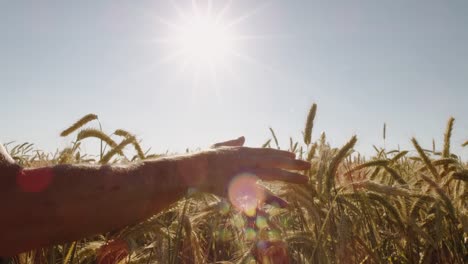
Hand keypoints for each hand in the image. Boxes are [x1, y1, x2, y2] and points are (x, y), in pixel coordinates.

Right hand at [177, 136, 309, 205]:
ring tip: (305, 181)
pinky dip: (273, 201)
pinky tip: (286, 205)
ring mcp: (247, 175)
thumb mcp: (219, 145)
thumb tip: (243, 137)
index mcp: (245, 152)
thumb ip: (233, 142)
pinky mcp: (242, 189)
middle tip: (309, 166)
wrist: (193, 168)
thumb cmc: (204, 156)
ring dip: (290, 178)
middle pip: (275, 163)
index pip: (268, 152)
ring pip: (273, 177)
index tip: (295, 156)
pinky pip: (260, 197)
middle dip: (293, 165)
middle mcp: (249, 161)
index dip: (282, 155)